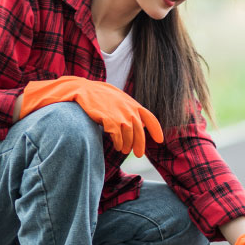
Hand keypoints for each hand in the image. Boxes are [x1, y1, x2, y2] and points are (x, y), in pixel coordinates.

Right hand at [20, 76, 163, 156]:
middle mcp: (129, 109)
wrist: (83, 90)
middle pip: (139, 132)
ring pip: (129, 136)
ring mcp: (120, 114)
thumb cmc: (101, 96)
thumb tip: (139, 124)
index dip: (156, 130)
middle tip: (138, 154)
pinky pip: (118, 136)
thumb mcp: (119, 99)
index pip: (150, 118)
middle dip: (140, 144)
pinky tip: (117, 146)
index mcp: (133, 104)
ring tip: (124, 150)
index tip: (160, 140)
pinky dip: (118, 143)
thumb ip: (130, 109)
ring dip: (127, 145)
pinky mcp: (109, 120)